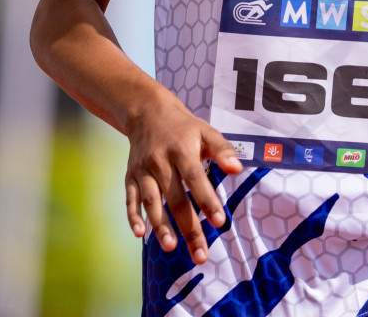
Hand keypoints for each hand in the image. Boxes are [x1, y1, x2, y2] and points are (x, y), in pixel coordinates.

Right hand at [123, 89, 244, 264]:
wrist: (147, 113)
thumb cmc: (184, 128)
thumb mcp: (206, 131)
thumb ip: (223, 150)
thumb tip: (237, 169)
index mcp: (182, 150)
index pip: (195, 178)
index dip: (207, 200)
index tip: (219, 222)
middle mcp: (160, 161)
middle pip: (175, 198)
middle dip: (188, 227)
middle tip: (200, 254)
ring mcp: (143, 170)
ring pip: (151, 202)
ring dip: (160, 226)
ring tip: (171, 248)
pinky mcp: (130, 177)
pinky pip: (130, 199)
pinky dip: (133, 216)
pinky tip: (140, 234)